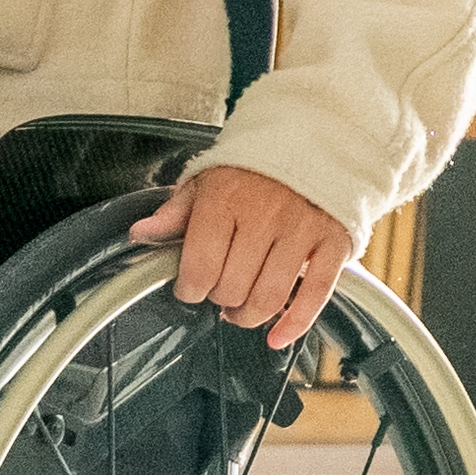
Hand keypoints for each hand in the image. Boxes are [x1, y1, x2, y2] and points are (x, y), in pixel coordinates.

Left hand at [131, 161, 355, 350]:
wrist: (314, 139)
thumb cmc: (255, 166)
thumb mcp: (207, 179)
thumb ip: (175, 212)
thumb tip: (142, 234)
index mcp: (227, 198)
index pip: (200, 267)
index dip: (189, 288)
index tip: (190, 286)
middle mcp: (265, 214)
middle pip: (232, 288)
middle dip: (219, 298)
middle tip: (220, 288)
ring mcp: (303, 230)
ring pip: (269, 298)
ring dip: (248, 315)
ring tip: (242, 306)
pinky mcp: (333, 242)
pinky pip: (314, 296)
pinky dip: (294, 324)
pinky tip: (278, 335)